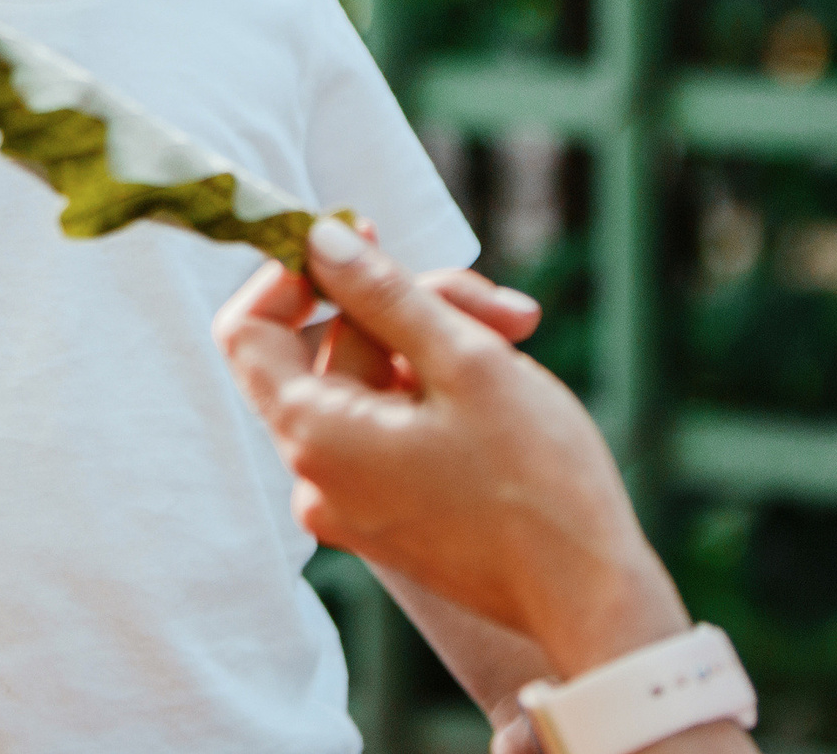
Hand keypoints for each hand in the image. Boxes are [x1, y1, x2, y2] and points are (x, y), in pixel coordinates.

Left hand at [216, 223, 692, 677]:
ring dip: (437, 343)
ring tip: (519, 338)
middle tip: (496, 306)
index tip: (362, 242)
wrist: (590, 598)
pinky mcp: (387, 515)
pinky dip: (436, 393)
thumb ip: (382, 293)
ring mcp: (350, 501)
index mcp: (315, 437)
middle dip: (409, 307)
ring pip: (371, 381)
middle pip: (329, 348)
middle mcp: (315, 476)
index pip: (247, 332)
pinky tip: (505, 383)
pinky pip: (389, 427)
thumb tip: (319, 238)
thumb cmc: (536, 479)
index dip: (293, 277)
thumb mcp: (463, 361)